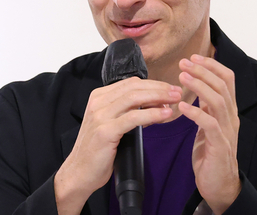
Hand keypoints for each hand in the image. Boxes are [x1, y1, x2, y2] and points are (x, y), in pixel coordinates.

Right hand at [54, 77, 182, 214]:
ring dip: (158, 97)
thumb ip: (129, 111)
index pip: (130, 83)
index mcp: (99, 97)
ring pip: (134, 98)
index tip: (170, 89)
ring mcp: (100, 116)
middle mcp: (98, 102)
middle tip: (177, 92)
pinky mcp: (105, 131)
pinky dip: (152, 114)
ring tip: (175, 100)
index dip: (153, 84)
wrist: (79, 172)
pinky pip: (133, 117)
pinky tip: (165, 114)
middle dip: (159, 88)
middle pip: (134, 87)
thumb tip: (156, 104)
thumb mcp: (112, 124)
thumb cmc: (98, 150)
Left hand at [178, 54, 240, 214]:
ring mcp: (227, 131)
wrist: (218, 184)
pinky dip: (196, 112)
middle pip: (223, 86)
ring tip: (182, 76)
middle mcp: (230, 117)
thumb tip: (197, 83)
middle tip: (184, 62)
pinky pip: (210, 124)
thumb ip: (206, 104)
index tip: (193, 57)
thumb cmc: (210, 153)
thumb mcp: (207, 123)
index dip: (211, 66)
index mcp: (228, 110)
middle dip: (203, 71)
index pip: (227, 79)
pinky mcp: (220, 145)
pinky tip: (182, 106)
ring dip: (200, 86)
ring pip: (219, 101)